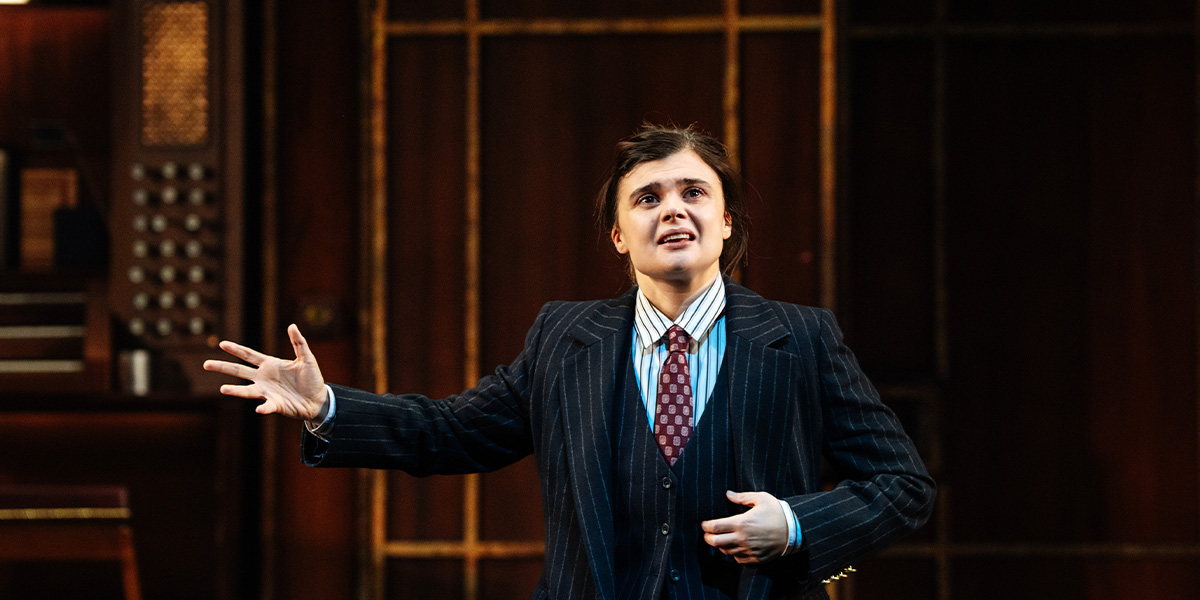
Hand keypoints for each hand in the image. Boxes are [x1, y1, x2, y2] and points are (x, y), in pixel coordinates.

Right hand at [203, 324, 328, 419]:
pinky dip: (263, 408)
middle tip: (205, 364)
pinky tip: (259, 410)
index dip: (236, 349)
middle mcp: (264, 378)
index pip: (249, 355)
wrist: (318, 399)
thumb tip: (292, 326)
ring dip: (235, 390)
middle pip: (239, 371)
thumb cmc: (311, 378)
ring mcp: (267, 392)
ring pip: (247, 390)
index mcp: (270, 365)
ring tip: (223, 389)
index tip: (222, 344)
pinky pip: (267, 406)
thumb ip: (299, 343)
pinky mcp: (275, 405)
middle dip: (223, 367)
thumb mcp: (307, 358)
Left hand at [700, 490, 788, 563]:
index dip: (706, 526)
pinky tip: (736, 547)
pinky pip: (738, 559)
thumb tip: (728, 494)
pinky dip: (734, 554)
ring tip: (721, 539)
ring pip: (726, 552)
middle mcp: (743, 538)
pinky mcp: (756, 558)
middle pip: (715, 542)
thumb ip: (742, 497)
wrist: (796, 531)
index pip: (715, 527)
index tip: (704, 524)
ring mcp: (749, 550)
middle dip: (708, 538)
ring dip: (721, 546)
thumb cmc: (778, 512)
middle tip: (708, 534)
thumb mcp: (761, 498)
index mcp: (741, 523)